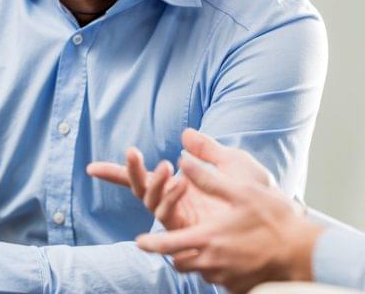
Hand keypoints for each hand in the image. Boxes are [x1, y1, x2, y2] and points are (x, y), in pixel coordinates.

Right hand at [88, 128, 275, 230]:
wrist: (273, 218)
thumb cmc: (254, 192)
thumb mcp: (230, 162)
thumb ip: (206, 149)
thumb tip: (184, 134)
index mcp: (181, 186)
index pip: (143, 178)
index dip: (119, 173)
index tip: (91, 169)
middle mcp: (175, 203)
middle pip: (142, 189)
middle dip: (131, 172)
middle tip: (132, 152)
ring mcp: (180, 218)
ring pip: (153, 202)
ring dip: (156, 182)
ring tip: (168, 166)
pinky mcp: (188, 231)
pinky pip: (169, 216)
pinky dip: (170, 198)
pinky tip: (180, 182)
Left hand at [135, 155, 324, 293]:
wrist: (301, 253)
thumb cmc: (272, 219)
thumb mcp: (241, 191)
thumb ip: (208, 177)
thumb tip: (183, 159)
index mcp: (208, 239)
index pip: (168, 245)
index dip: (150, 243)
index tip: (139, 241)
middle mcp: (211, 262)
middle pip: (180, 262)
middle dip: (175, 251)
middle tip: (178, 238)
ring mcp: (225, 277)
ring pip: (199, 270)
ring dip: (198, 258)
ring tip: (211, 242)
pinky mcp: (237, 286)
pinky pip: (219, 278)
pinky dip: (218, 267)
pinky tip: (233, 253)